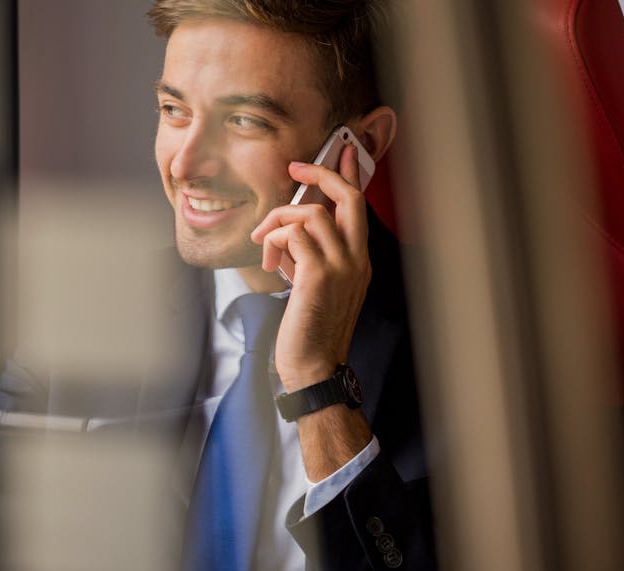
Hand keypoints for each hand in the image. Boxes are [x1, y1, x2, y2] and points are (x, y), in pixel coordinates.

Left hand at [250, 144, 372, 480]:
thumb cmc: (309, 331)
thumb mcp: (313, 286)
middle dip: (321, 174)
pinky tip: (268, 262)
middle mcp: (356, 260)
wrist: (313, 368)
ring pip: (312, 213)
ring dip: (279, 221)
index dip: (349, 174)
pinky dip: (274, 241)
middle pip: (348, 198)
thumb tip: (288, 232)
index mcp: (358, 261)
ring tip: (264, 244)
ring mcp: (341, 267)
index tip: (341, 149)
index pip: (359, 207)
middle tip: (295, 169)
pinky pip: (294, 235)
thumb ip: (308, 256)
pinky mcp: (318, 276)